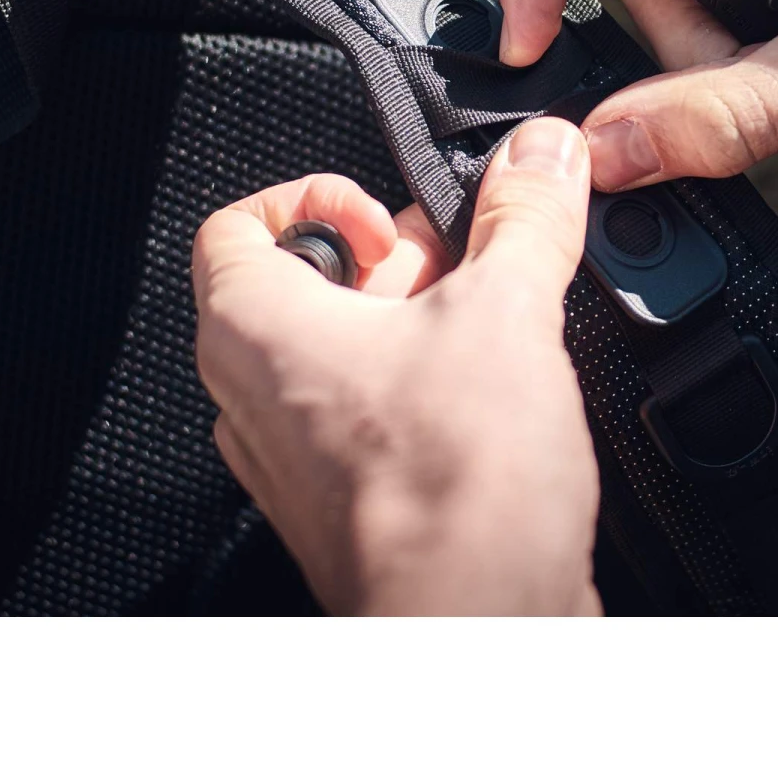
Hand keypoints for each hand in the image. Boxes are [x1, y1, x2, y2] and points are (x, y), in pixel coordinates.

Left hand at [191, 118, 601, 615]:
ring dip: (417, 328)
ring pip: (343, 355)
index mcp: (255, 327)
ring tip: (489, 330)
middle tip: (463, 269)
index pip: (237, 226)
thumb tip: (540, 156)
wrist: (478, 621)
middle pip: (306, 287)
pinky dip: (423, 392)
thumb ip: (523, 217)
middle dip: (396, 264)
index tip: (384, 213)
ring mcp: (294, 459)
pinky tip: (494, 397)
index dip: (315, 198)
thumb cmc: (451, 487)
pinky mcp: (344, 505)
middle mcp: (253, 395)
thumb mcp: (506, 308)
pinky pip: (367, 420)